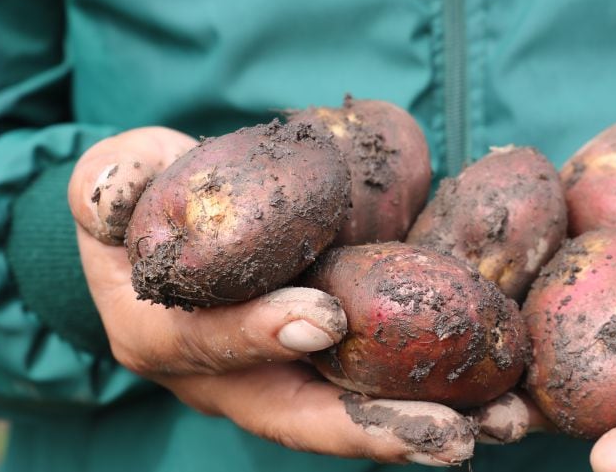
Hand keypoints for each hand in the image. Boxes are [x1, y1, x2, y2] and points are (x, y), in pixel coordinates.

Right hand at [69, 127, 507, 465]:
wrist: (165, 233)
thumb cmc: (140, 200)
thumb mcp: (111, 180)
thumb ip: (111, 184)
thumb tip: (120, 193)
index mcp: (161, 338)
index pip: (207, 344)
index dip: (260, 334)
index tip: (324, 320)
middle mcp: (225, 380)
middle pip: (299, 415)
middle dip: (376, 427)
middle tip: (454, 435)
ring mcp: (279, 380)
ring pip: (351, 415)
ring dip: (428, 425)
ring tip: (504, 424)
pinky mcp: (325, 363)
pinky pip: (379, 385)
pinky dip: (438, 393)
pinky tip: (503, 393)